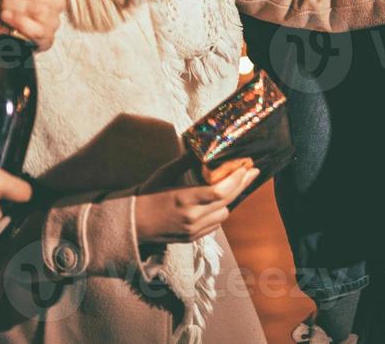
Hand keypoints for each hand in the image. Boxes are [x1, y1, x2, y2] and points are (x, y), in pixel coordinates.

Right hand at [134, 159, 259, 245]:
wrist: (132, 224)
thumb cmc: (147, 195)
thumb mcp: (164, 174)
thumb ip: (185, 161)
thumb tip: (202, 146)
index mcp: (184, 199)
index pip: (220, 192)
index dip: (236, 180)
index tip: (246, 167)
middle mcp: (191, 217)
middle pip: (227, 202)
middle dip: (242, 185)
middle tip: (252, 171)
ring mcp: (193, 230)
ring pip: (224, 214)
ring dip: (229, 200)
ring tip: (231, 185)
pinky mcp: (192, 238)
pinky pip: (215, 225)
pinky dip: (219, 212)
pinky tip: (217, 202)